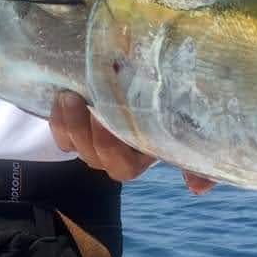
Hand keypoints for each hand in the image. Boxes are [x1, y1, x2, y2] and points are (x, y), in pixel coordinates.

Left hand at [49, 91, 217, 194]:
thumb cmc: (166, 95)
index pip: (125, 167)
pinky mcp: (74, 125)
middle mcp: (115, 152)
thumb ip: (194, 151)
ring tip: (70, 97)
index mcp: (143, 151)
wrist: (137, 67)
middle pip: (98, 157)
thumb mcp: (186, 117)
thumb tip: (197, 188)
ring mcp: (92, 140)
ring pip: (77, 146)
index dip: (115, 150)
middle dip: (92, 135)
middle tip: (93, 106)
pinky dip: (58, 120)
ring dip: (71, 125)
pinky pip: (61, 134)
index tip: (114, 126)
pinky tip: (61, 97)